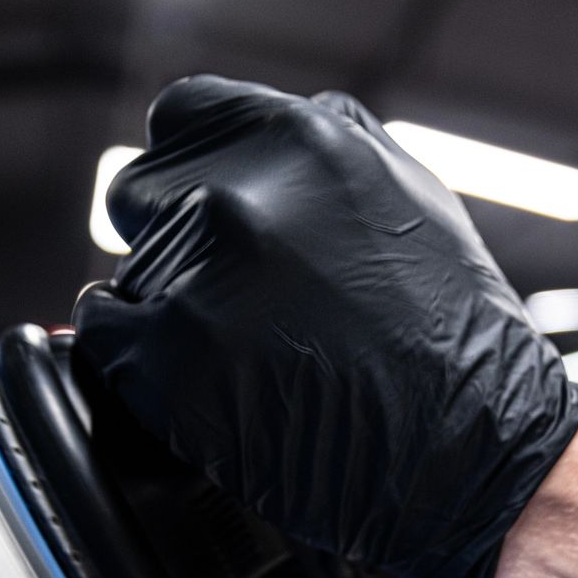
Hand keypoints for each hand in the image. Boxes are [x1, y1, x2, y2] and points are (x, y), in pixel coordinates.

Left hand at [74, 75, 577, 577]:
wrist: (472, 457)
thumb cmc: (454, 345)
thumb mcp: (412, 203)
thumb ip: (327, 155)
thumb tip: (260, 152)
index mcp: (304, 142)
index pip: (181, 120)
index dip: (186, 171)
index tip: (194, 207)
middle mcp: (244, 195)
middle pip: (141, 196)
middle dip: (171, 244)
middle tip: (228, 301)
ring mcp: (201, 275)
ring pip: (128, 275)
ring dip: (165, 312)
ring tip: (241, 357)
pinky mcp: (170, 356)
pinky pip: (105, 335)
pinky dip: (136, 361)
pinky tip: (197, 382)